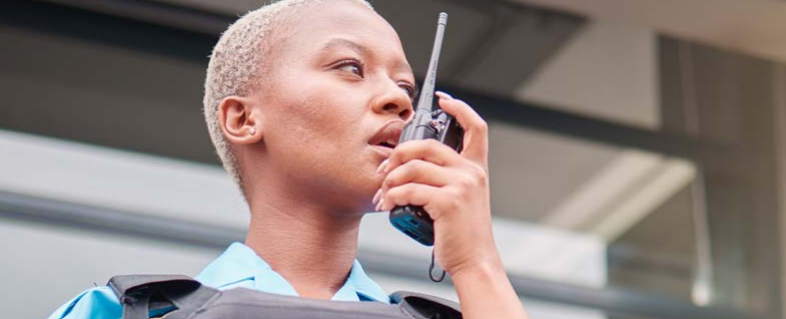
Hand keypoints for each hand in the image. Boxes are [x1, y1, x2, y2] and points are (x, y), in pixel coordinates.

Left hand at [374, 91, 499, 275]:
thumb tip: (408, 166)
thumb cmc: (461, 233)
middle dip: (398, 154)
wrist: (474, 260)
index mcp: (475, 169)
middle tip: (384, 171)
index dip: (460, 108)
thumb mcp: (461, 199)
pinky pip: (409, 189)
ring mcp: (461, 185)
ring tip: (383, 195)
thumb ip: (445, 178)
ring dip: (390, 180)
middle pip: (427, 144)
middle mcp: (471, 172)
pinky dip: (392, 197)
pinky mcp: (448, 202)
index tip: (444, 100)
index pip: (476, 127)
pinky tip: (388, 205)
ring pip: (413, 167)